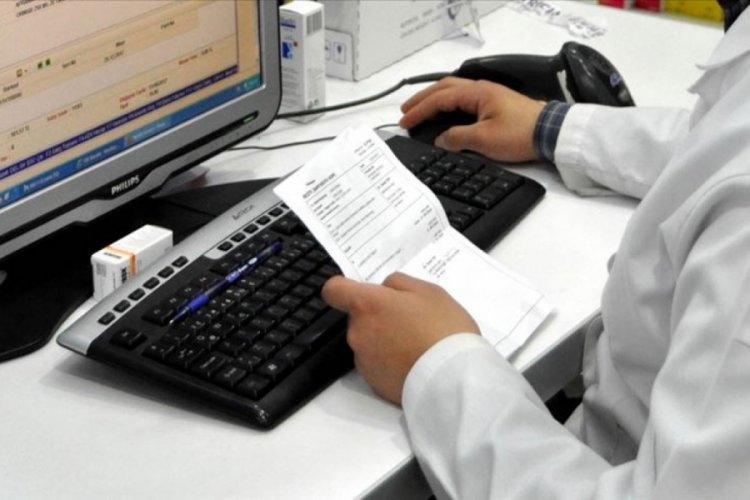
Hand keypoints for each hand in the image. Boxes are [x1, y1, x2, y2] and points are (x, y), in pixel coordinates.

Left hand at [321, 272, 479, 404]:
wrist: (454, 379)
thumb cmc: (443, 328)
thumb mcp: (428, 291)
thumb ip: (398, 283)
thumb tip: (384, 289)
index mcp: (367, 305)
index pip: (333, 290)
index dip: (344, 288)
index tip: (363, 293)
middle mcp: (357, 332)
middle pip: (358, 317)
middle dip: (378, 316)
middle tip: (410, 320)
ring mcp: (363, 360)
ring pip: (367, 341)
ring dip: (383, 340)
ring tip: (416, 345)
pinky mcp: (373, 383)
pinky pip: (376, 364)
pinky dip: (389, 362)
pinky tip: (413, 363)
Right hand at [399, 76, 545, 161]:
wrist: (551, 133)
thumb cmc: (521, 134)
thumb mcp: (484, 139)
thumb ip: (457, 138)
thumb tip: (441, 139)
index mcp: (475, 93)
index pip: (439, 99)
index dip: (419, 110)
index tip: (404, 121)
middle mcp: (481, 90)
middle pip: (443, 88)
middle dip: (422, 99)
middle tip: (405, 111)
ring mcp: (489, 96)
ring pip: (453, 92)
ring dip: (434, 100)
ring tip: (420, 110)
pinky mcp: (496, 106)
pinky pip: (464, 101)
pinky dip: (448, 105)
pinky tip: (445, 115)